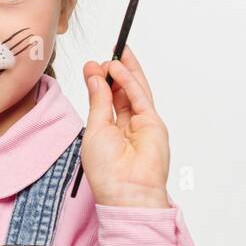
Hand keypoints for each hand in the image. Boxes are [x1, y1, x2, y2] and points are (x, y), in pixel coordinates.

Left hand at [81, 46, 170, 208]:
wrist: (126, 190)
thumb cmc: (106, 170)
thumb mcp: (95, 129)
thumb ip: (99, 101)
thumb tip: (95, 77)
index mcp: (108, 130)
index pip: (105, 100)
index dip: (99, 82)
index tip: (90, 66)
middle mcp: (127, 126)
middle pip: (121, 92)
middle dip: (114, 73)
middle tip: (105, 55)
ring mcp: (142, 124)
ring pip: (134, 91)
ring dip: (124, 72)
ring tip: (112, 56)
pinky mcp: (154, 123)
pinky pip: (140, 97)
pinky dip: (129, 81)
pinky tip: (118, 69)